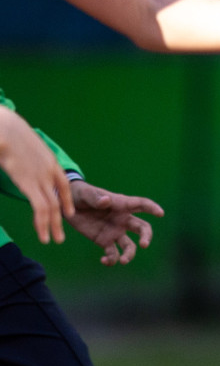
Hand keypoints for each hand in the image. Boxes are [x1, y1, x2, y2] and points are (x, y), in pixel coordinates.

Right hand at [0, 107, 72, 244]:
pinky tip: (43, 233)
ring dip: (52, 226)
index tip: (68, 212)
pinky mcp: (29, 183)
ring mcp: (41, 177)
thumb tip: (17, 162)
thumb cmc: (8, 132)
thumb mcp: (22, 146)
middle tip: (60, 237)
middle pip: (59, 200)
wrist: (6, 126)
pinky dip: (43, 223)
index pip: (63, 184)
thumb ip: (25, 159)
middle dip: (59, 220)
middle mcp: (49, 171)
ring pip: (51, 208)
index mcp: (49, 161)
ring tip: (53, 240)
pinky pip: (40, 207)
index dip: (65, 200)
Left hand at [64, 180, 163, 265]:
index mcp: (121, 205)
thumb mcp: (86, 194)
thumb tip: (107, 201)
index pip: (141, 205)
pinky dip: (111, 260)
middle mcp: (122, 219)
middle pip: (142, 228)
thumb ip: (96, 198)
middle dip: (146, 236)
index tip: (160, 213)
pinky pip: (112, 254)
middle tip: (144, 244)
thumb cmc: (80, 194)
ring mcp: (115, 231)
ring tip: (122, 261)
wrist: (66, 206)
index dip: (152, 208)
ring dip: (129, 254)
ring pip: (129, 245)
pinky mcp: (104, 241)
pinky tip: (104, 261)